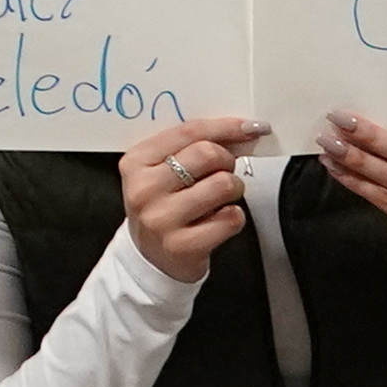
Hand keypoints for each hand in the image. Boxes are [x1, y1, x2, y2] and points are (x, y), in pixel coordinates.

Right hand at [115, 108, 267, 281]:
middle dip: (227, 161)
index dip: (225, 126)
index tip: (250, 127)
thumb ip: (191, 148)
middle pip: (207, 154)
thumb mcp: (162, 172)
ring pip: (223, 185)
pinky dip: (234, 217)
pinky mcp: (183, 246)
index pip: (188, 132)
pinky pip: (231, 218)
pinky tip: (218, 221)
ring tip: (221, 199)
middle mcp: (144, 189)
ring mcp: (161, 219)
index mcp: (136, 162)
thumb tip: (241, 131)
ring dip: (233, 189)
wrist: (151, 260)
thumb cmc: (163, 208)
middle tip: (224, 173)